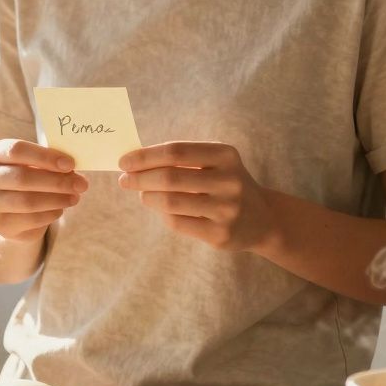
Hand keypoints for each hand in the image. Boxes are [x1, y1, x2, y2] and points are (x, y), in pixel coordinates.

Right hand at [0, 139, 88, 241]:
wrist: (11, 208)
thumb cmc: (28, 176)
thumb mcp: (35, 163)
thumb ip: (49, 162)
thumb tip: (72, 169)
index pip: (17, 150)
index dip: (45, 157)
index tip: (70, 164)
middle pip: (22, 178)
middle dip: (57, 182)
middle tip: (82, 184)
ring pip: (27, 202)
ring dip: (57, 199)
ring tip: (75, 196)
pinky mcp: (0, 225)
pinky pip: (31, 220)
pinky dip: (51, 214)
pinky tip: (60, 208)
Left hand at [117, 142, 273, 251]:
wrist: (262, 219)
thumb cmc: (224, 183)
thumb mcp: (213, 163)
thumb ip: (179, 159)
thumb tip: (133, 161)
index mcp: (225, 155)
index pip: (176, 151)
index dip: (145, 156)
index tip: (124, 161)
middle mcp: (229, 181)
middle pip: (170, 177)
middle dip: (140, 178)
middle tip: (124, 180)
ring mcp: (226, 210)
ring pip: (170, 202)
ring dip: (147, 197)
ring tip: (142, 194)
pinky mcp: (221, 234)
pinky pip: (177, 223)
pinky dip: (163, 215)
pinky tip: (162, 209)